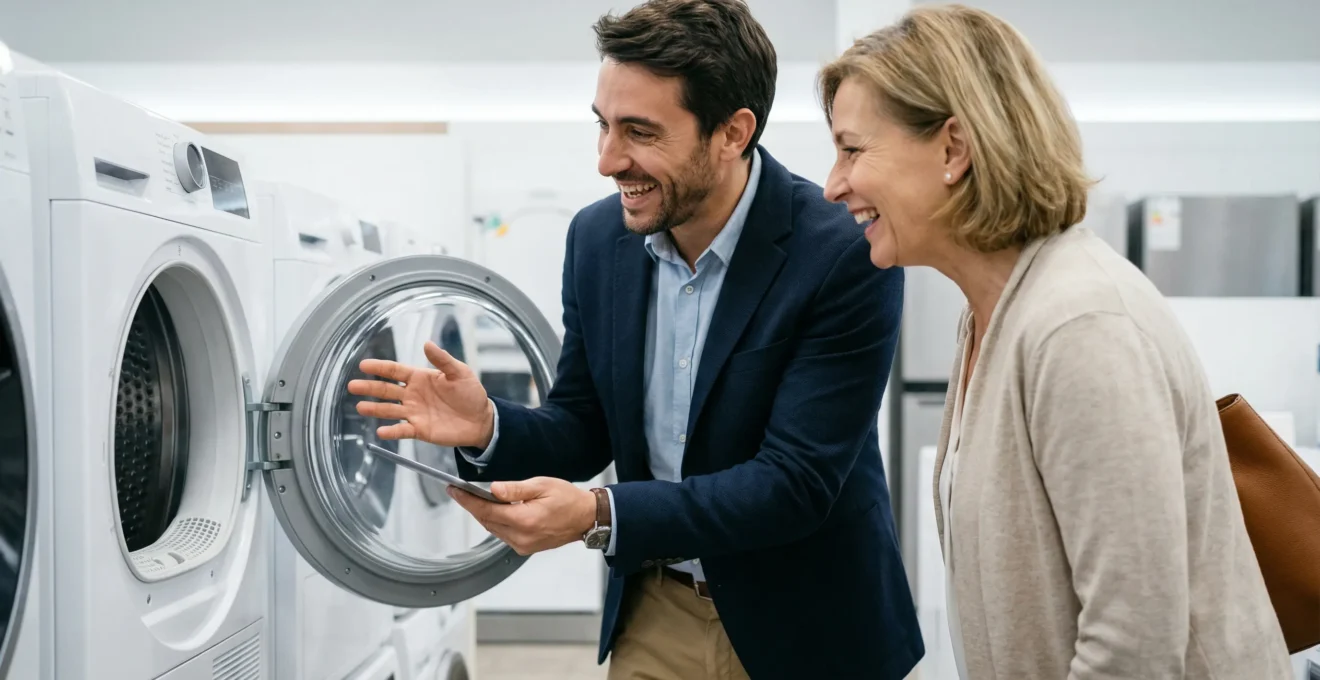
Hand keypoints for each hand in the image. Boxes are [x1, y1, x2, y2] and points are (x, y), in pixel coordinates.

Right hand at [347, 341, 494, 447]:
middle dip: (370, 387)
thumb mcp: (460, 372)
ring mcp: (414, 413)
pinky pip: (402, 430)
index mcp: (420, 378)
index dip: (380, 368)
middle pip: (387, 390)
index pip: (395, 371)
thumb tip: (427, 344)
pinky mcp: (419, 429)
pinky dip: (392, 432)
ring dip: (375, 409)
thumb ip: (443, 360)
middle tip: (353, 386)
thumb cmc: (470, 393)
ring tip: (360, 407)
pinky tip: (381, 431)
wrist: (480, 419)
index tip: (363, 365)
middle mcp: (413, 395)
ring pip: (390, 410)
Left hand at [448, 478, 597, 555]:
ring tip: (474, 498)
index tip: (454, 490)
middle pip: (486, 521)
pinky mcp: (525, 548)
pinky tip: (494, 510)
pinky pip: (502, 534)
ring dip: (483, 514)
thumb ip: (515, 489)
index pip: (486, 510)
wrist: (586, 518)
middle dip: (472, 506)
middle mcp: (521, 537)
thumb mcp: (542, 485)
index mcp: (525, 520)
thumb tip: (492, 489)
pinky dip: (495, 522)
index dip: (467, 500)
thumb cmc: (568, 499)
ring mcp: (523, 545)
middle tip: (460, 491)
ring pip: (493, 528)